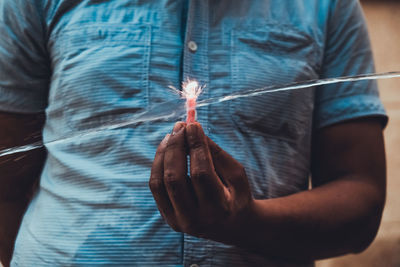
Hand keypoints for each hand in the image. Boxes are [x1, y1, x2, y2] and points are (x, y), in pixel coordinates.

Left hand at [149, 122, 254, 243]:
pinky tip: (166, 150)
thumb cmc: (236, 195)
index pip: (201, 172)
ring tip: (171, 136)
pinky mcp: (168, 218)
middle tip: (180, 127)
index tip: (193, 125)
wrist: (233, 227)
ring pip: (160, 182)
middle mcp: (195, 219)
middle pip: (175, 178)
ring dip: (163, 154)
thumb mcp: (236, 174)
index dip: (195, 146)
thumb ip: (216, 153)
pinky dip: (158, 165)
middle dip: (175, 147)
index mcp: (219, 209)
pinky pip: (156, 187)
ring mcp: (178, 221)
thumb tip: (194, 131)